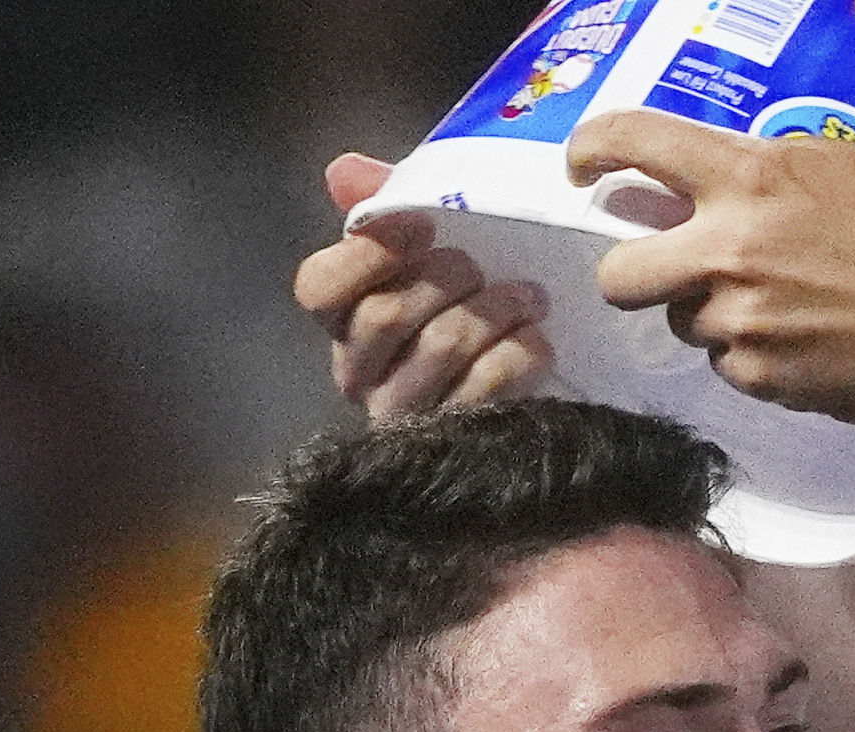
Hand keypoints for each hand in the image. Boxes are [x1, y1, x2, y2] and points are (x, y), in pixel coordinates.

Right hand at [301, 152, 559, 420]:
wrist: (522, 387)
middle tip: (481, 267)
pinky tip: (535, 339)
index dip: (367, 253)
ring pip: (440, 345)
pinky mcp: (457, 439)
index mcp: (343, 321)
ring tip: (527, 297)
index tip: (422, 228)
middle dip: (444, 277)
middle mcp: (361, 373)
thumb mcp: (422, 249)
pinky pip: (486, 385)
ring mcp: (406, 414)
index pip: (318, 288)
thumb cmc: (458, 305)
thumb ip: (383, 204)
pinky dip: (518, 351)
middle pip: (384, 314)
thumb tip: (343, 170)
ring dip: (494, 308)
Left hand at [563, 107, 854, 426]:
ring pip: (684, 323)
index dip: (591, 149)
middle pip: (619, 275)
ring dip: (716, 315)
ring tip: (788, 303)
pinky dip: (757, 356)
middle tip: (664, 272)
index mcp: (749, 176)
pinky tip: (811, 338)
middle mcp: (729, 249)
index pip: (634, 143)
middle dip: (631, 275)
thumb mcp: (836, 167)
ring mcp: (741, 321)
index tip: (582, 165)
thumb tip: (693, 186)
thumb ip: (757, 173)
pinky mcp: (760, 378)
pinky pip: (729, 365)